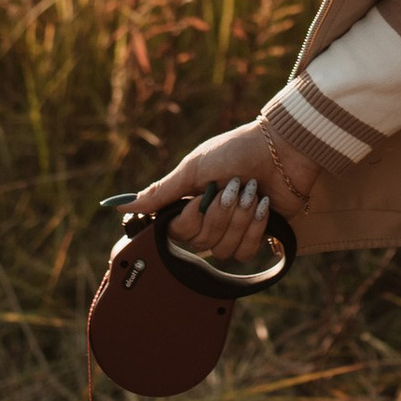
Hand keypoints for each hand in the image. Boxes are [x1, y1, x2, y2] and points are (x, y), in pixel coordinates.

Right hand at [133, 118, 317, 267]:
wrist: (281, 149)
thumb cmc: (235, 151)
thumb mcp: (193, 169)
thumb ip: (160, 193)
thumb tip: (119, 206)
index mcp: (191, 204)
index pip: (178, 233)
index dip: (191, 219)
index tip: (202, 197)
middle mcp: (210, 220)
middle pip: (202, 243)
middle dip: (220, 213)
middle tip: (233, 185)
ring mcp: (234, 229)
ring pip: (225, 251)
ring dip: (239, 218)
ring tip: (251, 190)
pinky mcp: (258, 234)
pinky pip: (247, 251)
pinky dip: (255, 227)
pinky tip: (263, 205)